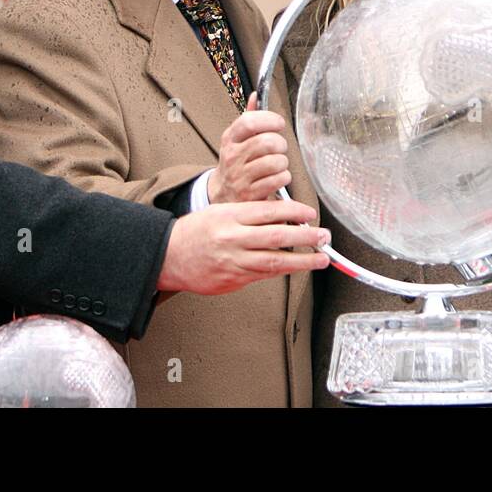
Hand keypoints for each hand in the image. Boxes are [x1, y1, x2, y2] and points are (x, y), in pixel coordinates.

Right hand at [156, 198, 329, 294]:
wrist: (168, 256)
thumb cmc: (196, 231)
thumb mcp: (220, 212)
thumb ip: (249, 215)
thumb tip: (283, 218)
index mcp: (230, 216)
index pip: (269, 211)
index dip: (294, 211)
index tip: (310, 213)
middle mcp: (233, 238)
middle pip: (277, 236)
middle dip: (305, 236)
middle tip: (323, 235)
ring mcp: (233, 262)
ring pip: (274, 262)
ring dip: (302, 261)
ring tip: (320, 258)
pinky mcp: (233, 280)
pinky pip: (263, 275)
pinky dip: (282, 271)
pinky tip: (296, 268)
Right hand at [207, 93, 291, 202]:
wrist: (223, 193)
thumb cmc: (236, 162)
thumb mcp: (237, 138)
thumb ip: (249, 117)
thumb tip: (256, 95)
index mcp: (230, 138)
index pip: (249, 122)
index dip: (270, 119)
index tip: (278, 123)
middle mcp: (233, 156)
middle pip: (266, 142)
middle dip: (281, 144)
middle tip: (279, 148)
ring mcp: (240, 176)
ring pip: (274, 162)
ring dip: (283, 162)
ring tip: (278, 164)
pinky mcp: (249, 194)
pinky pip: (277, 180)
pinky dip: (283, 177)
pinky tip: (277, 177)